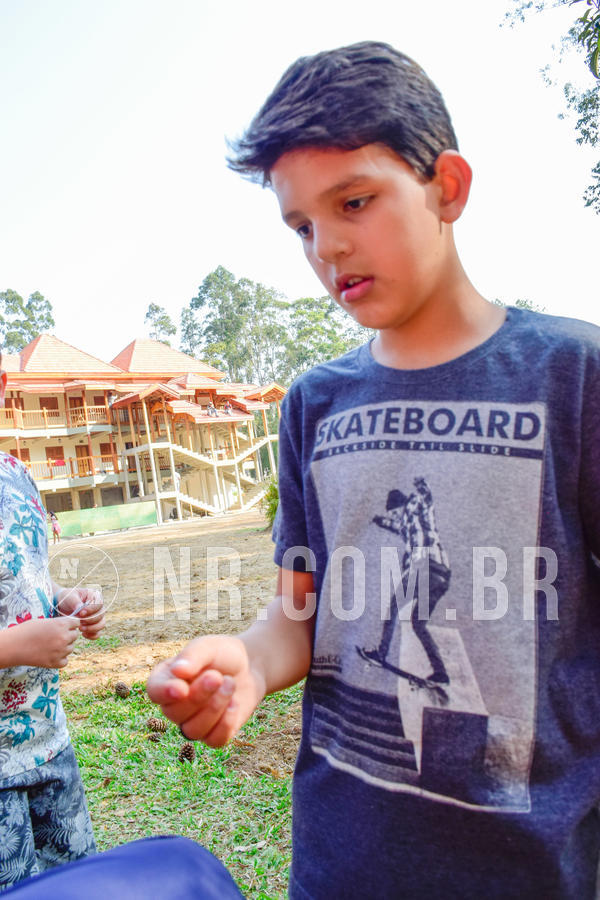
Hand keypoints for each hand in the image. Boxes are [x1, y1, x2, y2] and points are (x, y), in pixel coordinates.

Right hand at [7, 616, 78, 667]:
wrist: (14, 646)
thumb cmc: (27, 631)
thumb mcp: (45, 621)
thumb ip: (59, 623)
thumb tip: (68, 625)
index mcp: (61, 625)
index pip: (77, 623)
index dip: (71, 624)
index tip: (66, 626)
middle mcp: (64, 637)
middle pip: (75, 636)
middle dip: (68, 635)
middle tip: (56, 637)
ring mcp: (61, 651)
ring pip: (71, 648)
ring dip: (65, 647)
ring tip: (51, 645)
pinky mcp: (55, 663)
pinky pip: (65, 661)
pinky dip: (60, 659)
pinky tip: (51, 655)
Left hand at [56, 586, 105, 639]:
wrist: (63, 605)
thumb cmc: (67, 598)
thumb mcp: (69, 597)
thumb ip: (75, 602)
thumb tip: (81, 609)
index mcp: (95, 596)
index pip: (99, 604)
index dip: (91, 610)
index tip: (81, 613)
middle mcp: (99, 607)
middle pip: (101, 615)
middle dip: (90, 620)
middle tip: (79, 622)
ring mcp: (97, 617)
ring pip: (101, 624)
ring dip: (92, 628)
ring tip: (80, 629)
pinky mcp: (94, 626)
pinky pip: (98, 633)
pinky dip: (92, 635)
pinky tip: (83, 634)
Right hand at [147, 635, 265, 747]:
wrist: (249, 667)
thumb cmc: (222, 654)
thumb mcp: (208, 647)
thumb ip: (193, 656)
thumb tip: (177, 671)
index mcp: (166, 679)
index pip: (155, 692)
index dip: (165, 693)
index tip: (182, 688)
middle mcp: (175, 705)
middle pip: (175, 713)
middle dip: (198, 696)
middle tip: (217, 676)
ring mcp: (192, 722)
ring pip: (193, 731)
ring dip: (215, 707)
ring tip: (230, 684)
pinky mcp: (213, 734)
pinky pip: (214, 741)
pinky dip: (227, 723)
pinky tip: (235, 703)